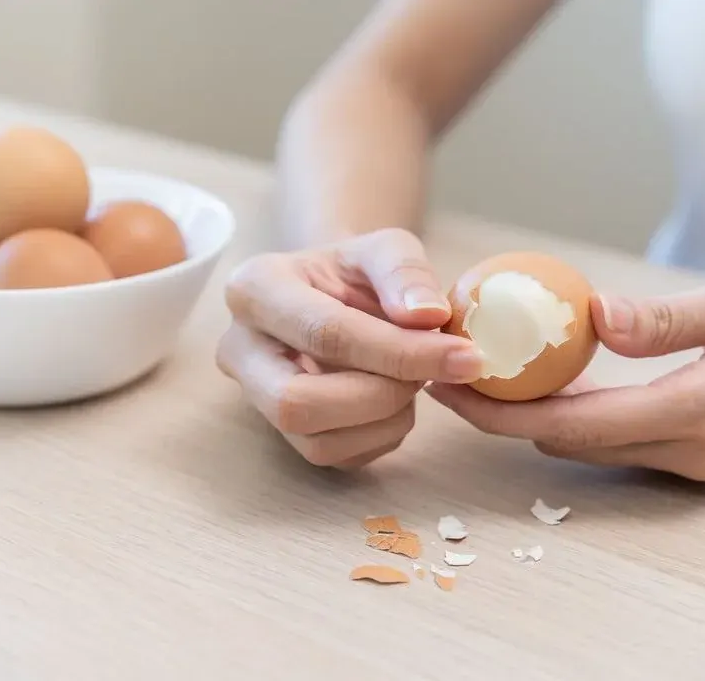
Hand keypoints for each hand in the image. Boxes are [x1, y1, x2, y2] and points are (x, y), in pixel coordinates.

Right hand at [216, 228, 483, 467]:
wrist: (334, 295)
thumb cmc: (355, 271)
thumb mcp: (384, 248)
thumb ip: (406, 271)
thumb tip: (428, 316)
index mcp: (255, 289)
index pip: (324, 333)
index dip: (399, 352)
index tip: (464, 356)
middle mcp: (239, 348)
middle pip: (297, 403)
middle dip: (379, 396)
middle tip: (428, 376)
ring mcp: (254, 397)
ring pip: (315, 442)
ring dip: (384, 420)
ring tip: (412, 381)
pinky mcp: (281, 433)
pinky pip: (334, 457)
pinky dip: (382, 435)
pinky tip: (395, 400)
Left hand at [425, 272, 704, 480]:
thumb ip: (669, 318)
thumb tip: (594, 319)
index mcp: (698, 411)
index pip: (572, 424)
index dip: (500, 411)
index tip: (449, 384)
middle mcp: (688, 450)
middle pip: (566, 443)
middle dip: (500, 415)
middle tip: (450, 370)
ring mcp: (690, 460)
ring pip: (586, 446)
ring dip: (529, 416)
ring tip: (483, 370)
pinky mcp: (693, 454)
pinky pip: (612, 440)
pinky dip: (569, 415)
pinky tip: (544, 380)